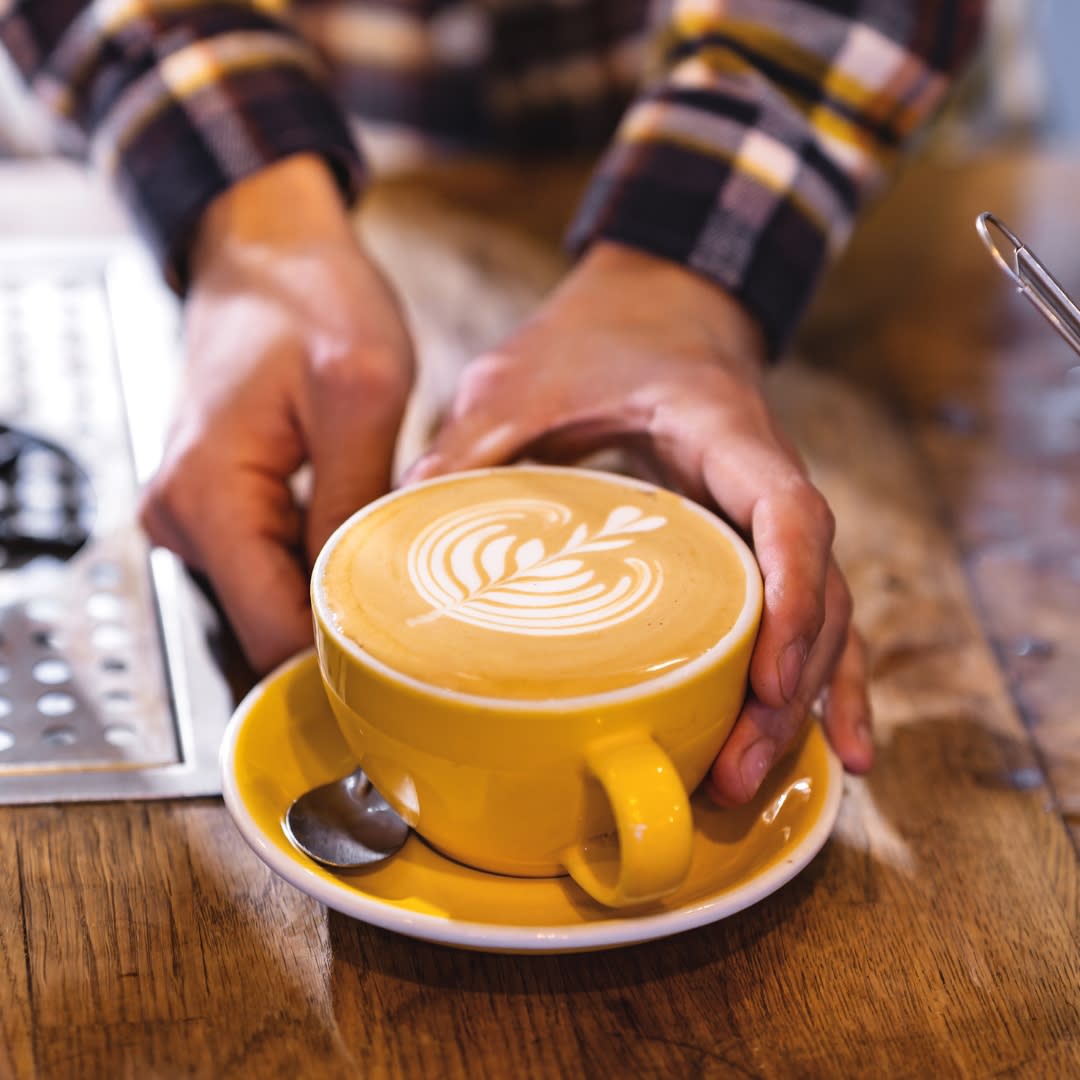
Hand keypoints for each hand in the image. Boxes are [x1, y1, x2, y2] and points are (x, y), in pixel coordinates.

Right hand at [139, 155, 414, 671]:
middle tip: (430, 615)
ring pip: (279, 594)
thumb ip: (358, 504)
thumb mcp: (360, 395)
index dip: (338, 660)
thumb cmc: (308, 298)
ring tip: (409, 566)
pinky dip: (327, 559)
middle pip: (273, 621)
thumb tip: (371, 600)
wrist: (268, 249)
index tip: (408, 668)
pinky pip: (278, 559)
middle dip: (348, 626)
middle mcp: (184, 519)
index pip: (271, 631)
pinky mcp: (222, 504)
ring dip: (341, 589)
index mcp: (208, 498)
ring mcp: (197, 514)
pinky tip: (373, 536)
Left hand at [404, 241, 872, 802]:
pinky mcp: (750, 547)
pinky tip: (824, 746)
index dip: (792, 598)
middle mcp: (764, 484)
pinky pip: (802, 618)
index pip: (790, 516)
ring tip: (751, 781)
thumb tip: (398, 530)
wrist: (657, 304)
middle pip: (817, 594)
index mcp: (726, 433)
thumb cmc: (599, 334)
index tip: (770, 677)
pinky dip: (815, 684)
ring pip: (824, 619)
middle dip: (787, 688)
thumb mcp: (518, 379)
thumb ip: (466, 447)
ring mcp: (762, 520)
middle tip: (732, 771)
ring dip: (798, 703)